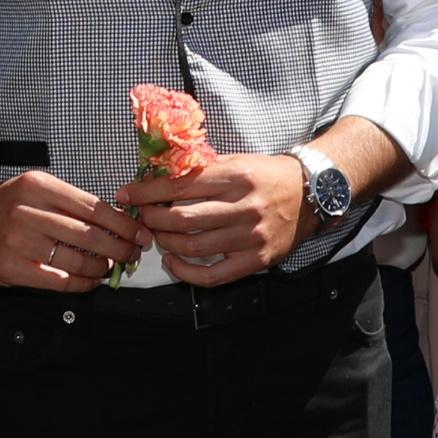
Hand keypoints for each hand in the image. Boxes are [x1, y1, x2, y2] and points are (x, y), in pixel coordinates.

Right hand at [0, 169, 145, 291]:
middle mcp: (28, 212)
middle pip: (88, 235)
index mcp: (40, 186)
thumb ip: (71, 202)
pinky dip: (80, 284)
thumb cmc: (7, 204)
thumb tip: (117, 223)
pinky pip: (57, 280)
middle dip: (118, 248)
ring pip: (75, 260)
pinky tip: (89, 282)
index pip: (93, 207)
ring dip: (100, 268)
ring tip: (109, 268)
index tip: (139, 233)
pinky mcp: (11, 267)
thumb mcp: (37, 188)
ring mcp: (18, 241)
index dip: (122, 224)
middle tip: (132, 254)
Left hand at [129, 152, 306, 286]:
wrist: (310, 193)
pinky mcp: (257, 260)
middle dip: (152, 218)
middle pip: (182, 219)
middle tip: (143, 216)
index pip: (180, 186)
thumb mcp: (235, 161)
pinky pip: (212, 276)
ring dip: (165, 242)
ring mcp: (251, 237)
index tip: (127, 194)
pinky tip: (173, 262)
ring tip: (157, 235)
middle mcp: (244, 207)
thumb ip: (199, 170)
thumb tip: (156, 176)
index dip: (147, 192)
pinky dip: (185, 272)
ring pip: (193, 246)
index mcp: (236, 177)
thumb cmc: (266, 175)